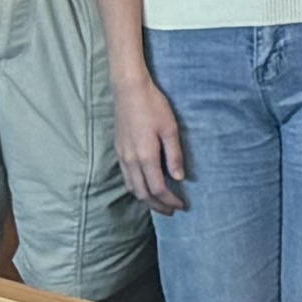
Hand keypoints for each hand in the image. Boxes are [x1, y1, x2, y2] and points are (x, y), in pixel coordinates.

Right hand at [114, 71, 189, 218]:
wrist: (129, 90)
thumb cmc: (153, 106)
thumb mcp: (170, 128)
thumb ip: (174, 155)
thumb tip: (180, 178)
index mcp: (145, 156)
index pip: (158, 189)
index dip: (170, 200)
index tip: (182, 206)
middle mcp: (130, 161)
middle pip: (143, 194)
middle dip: (158, 206)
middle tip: (173, 211)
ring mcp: (122, 157)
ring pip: (132, 188)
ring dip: (146, 200)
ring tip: (160, 204)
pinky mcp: (119, 151)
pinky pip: (126, 178)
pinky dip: (137, 188)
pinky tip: (146, 187)